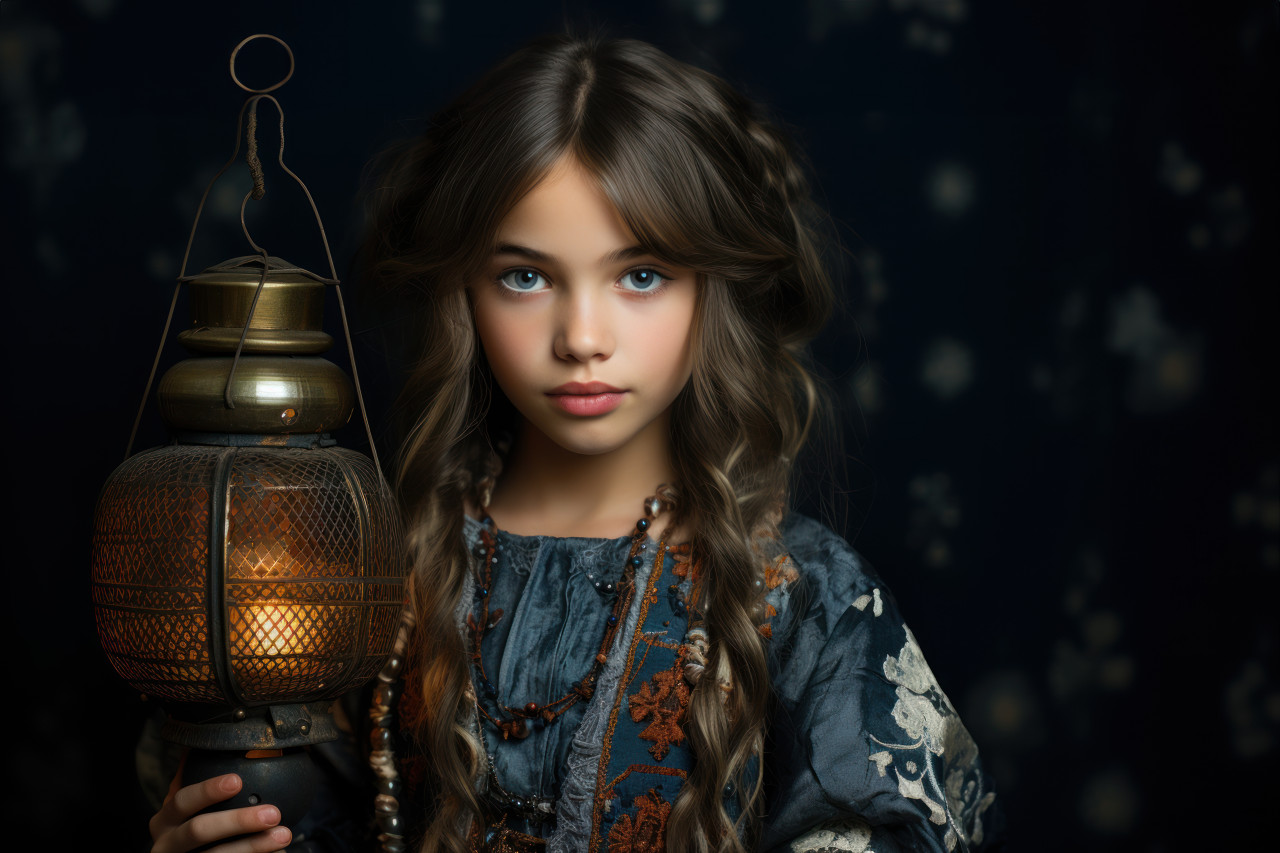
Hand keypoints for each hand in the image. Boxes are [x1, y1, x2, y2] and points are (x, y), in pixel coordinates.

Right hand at [149, 772, 292, 852]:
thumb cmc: (193, 829)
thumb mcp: (188, 808)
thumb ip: (200, 781)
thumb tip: (214, 741)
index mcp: (165, 820)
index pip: (183, 801)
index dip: (208, 790)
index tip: (237, 780)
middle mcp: (166, 844)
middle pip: (198, 830)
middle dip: (237, 821)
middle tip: (273, 813)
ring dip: (254, 845)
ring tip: (283, 835)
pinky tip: (277, 852)